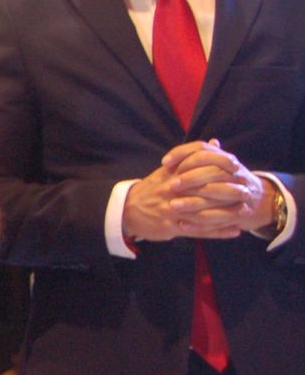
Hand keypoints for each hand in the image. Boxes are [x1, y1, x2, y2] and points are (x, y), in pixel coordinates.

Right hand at [125, 140, 266, 240]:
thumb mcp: (167, 170)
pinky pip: (199, 230)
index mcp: (171, 175)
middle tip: (247, 192)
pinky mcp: (171, 226)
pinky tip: (234, 231)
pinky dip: (218, 232)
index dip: (217, 164)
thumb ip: (191, 157)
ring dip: (227, 213)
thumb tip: (214, 143)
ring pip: (204, 211)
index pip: (196, 164)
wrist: (127, 210)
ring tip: (246, 212)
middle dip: (228, 191)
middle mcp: (172, 190)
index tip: (236, 165)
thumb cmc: (152, 190)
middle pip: (204, 188)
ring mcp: (172, 209)